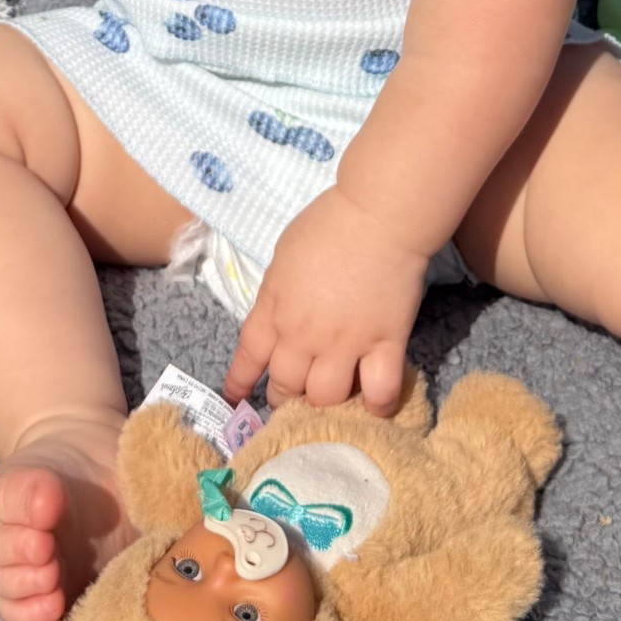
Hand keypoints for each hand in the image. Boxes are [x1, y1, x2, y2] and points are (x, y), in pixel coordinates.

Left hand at [223, 187, 427, 418]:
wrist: (377, 215)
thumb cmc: (328, 224)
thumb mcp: (283, 257)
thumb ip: (276, 295)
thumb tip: (279, 319)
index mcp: (274, 308)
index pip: (248, 356)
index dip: (240, 381)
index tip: (236, 399)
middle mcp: (303, 335)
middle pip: (284, 386)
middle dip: (284, 396)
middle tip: (294, 395)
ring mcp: (344, 344)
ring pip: (325, 398)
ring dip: (324, 403)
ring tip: (332, 399)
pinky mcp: (385, 345)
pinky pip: (379, 392)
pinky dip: (376, 406)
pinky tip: (375, 405)